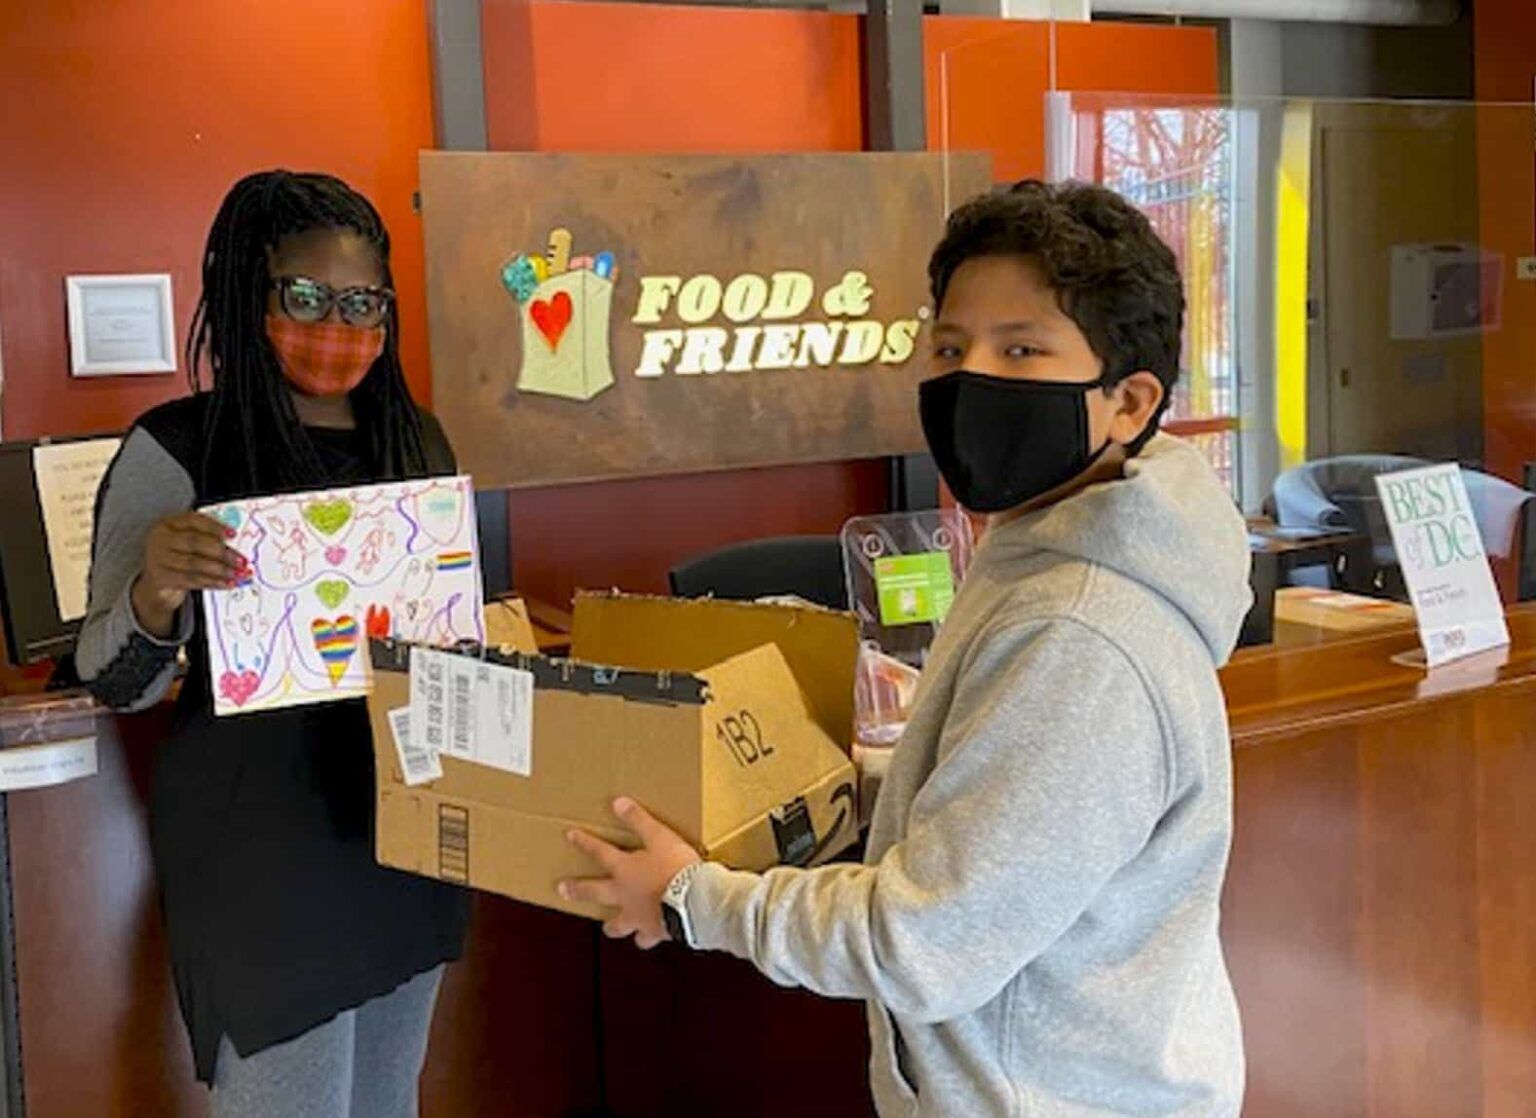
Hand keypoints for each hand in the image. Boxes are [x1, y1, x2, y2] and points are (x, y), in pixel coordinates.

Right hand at [131, 512, 245, 637]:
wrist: (156, 582)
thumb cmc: (178, 556)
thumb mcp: (187, 542)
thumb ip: (207, 537)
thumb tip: (235, 542)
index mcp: (169, 523)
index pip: (193, 520)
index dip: (214, 526)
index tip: (233, 534)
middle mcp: (160, 538)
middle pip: (194, 542)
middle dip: (222, 552)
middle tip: (242, 561)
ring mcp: (158, 558)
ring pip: (194, 563)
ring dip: (221, 570)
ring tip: (239, 574)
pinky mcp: (161, 578)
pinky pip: (191, 580)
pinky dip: (212, 582)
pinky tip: (227, 584)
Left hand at [559, 798, 700, 949]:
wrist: (695, 903)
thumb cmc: (676, 869)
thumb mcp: (660, 837)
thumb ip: (639, 821)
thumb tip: (618, 802)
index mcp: (625, 870)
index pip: (599, 852)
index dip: (585, 842)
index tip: (570, 835)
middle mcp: (625, 896)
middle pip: (594, 892)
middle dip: (578, 890)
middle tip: (562, 889)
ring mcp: (638, 918)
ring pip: (618, 925)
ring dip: (613, 925)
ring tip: (610, 927)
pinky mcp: (655, 933)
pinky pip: (646, 939)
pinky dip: (646, 938)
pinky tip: (649, 936)